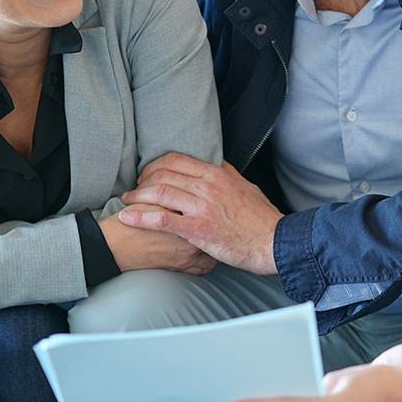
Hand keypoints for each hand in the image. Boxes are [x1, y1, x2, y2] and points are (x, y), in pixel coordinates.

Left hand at [118, 153, 281, 274]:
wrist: (274, 241)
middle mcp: (207, 186)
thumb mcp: (247, 187)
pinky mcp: (197, 230)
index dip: (154, 165)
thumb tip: (216, 165)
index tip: (146, 174)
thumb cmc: (263, 219)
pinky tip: (127, 219)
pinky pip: (162, 220)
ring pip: (159, 193)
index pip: (176, 160)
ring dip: (137, 197)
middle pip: (162, 174)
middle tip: (134, 189)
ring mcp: (201, 208)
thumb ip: (228, 175)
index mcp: (218, 174)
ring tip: (126, 201)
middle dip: (142, 180)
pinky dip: (140, 218)